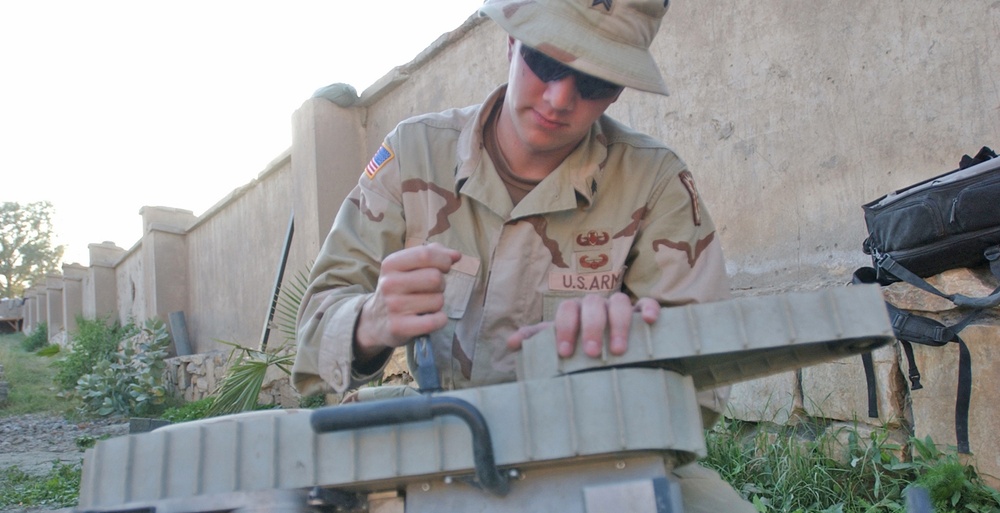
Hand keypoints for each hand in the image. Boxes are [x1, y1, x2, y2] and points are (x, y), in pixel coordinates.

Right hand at [354, 243, 461, 361]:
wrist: (375, 320)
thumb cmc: (400, 289)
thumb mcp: (408, 267)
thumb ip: (433, 255)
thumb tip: (456, 255)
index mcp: (391, 264)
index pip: (426, 254)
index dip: (443, 260)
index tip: (445, 267)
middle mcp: (389, 284)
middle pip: (435, 278)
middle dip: (441, 284)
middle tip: (432, 290)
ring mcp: (394, 306)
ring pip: (438, 300)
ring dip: (438, 304)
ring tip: (424, 305)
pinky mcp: (399, 327)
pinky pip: (435, 321)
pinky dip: (440, 320)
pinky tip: (430, 318)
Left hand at [506, 293, 659, 357]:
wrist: (617, 359)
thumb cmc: (583, 349)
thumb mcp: (562, 345)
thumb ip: (539, 341)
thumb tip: (511, 344)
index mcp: (575, 311)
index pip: (567, 310)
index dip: (564, 328)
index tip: (564, 353)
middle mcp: (598, 305)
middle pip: (592, 304)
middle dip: (591, 327)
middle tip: (591, 354)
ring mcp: (622, 307)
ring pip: (620, 301)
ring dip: (618, 323)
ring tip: (618, 350)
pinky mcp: (644, 313)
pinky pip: (648, 302)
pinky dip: (649, 308)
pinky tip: (649, 322)